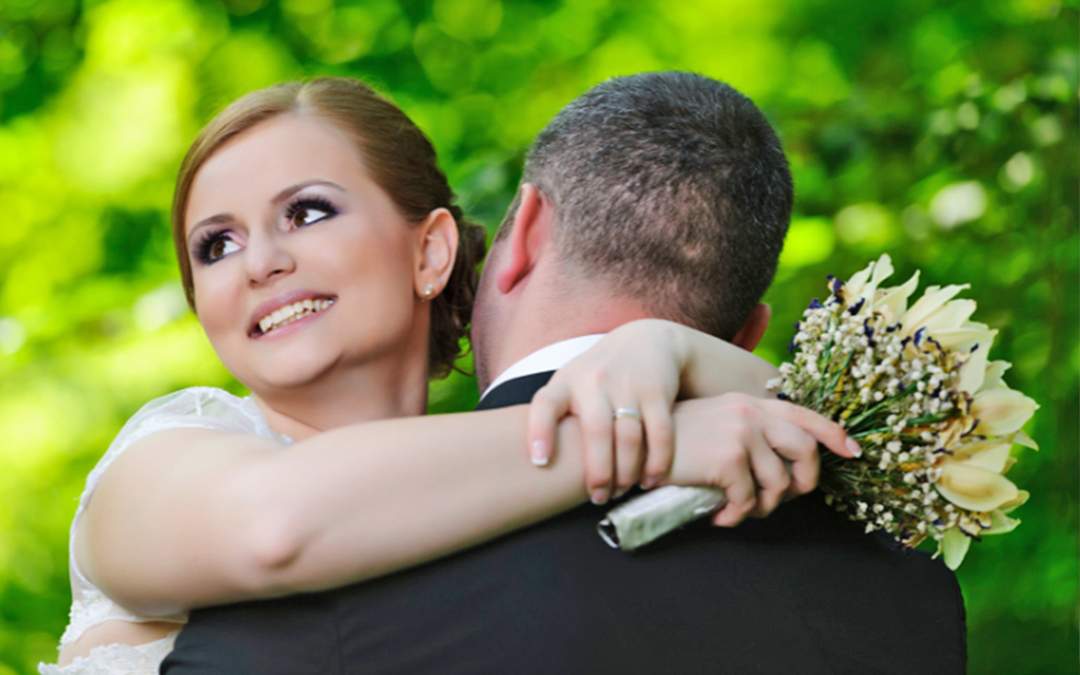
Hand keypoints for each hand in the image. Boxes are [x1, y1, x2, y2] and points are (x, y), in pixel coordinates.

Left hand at [526, 320, 687, 504]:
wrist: (647, 341)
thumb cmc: (598, 375)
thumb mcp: (571, 383)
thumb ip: (557, 415)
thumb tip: (536, 465)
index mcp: (566, 382)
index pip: (545, 404)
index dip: (540, 432)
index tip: (540, 462)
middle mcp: (595, 381)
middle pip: (595, 432)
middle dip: (597, 472)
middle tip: (598, 498)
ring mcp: (627, 384)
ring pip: (629, 438)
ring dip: (627, 473)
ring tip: (621, 491)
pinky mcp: (656, 391)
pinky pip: (660, 434)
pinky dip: (657, 462)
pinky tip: (650, 479)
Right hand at [664, 394, 860, 525]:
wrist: (634, 442)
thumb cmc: (671, 442)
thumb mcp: (714, 426)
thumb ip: (748, 435)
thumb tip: (781, 472)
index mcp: (749, 403)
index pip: (804, 414)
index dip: (834, 434)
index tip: (853, 451)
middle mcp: (750, 412)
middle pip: (806, 451)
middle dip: (802, 484)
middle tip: (780, 500)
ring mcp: (741, 433)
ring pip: (779, 484)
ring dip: (761, 507)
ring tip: (738, 511)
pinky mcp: (728, 458)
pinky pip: (749, 500)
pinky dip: (736, 516)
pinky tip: (718, 517)